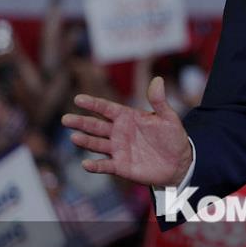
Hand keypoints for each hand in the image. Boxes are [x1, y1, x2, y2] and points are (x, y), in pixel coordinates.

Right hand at [63, 76, 192, 186]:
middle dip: (81, 122)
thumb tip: (157, 80)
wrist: (179, 162)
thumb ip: (159, 101)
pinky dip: (95, 166)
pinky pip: (105, 166)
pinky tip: (86, 164)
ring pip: (97, 144)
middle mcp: (118, 132)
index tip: (78, 99)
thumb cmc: (172, 137)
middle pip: (96, 126)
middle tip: (66, 119)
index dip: (93, 104)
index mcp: (127, 117)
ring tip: (74, 138)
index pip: (106, 108)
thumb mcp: (168, 118)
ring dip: (85, 141)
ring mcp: (118, 149)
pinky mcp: (120, 166)